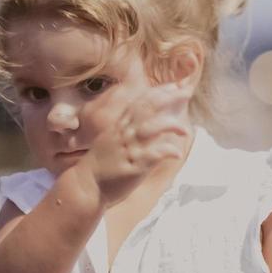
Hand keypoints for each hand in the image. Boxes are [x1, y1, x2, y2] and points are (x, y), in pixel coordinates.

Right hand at [80, 84, 189, 205]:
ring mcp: (128, 149)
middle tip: (186, 92)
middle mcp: (123, 134)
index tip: (174, 86)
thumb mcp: (111, 140)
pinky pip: (153, 154)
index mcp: (119, 126)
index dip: (158, 92)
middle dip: (168, 98)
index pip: (140, 102)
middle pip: (147, 109)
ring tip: (185, 131)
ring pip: (151, 128)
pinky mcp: (133, 167)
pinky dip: (167, 151)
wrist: (85, 187)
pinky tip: (177, 153)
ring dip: (171, 126)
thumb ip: (127, 130)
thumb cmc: (100, 166)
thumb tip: (146, 122)